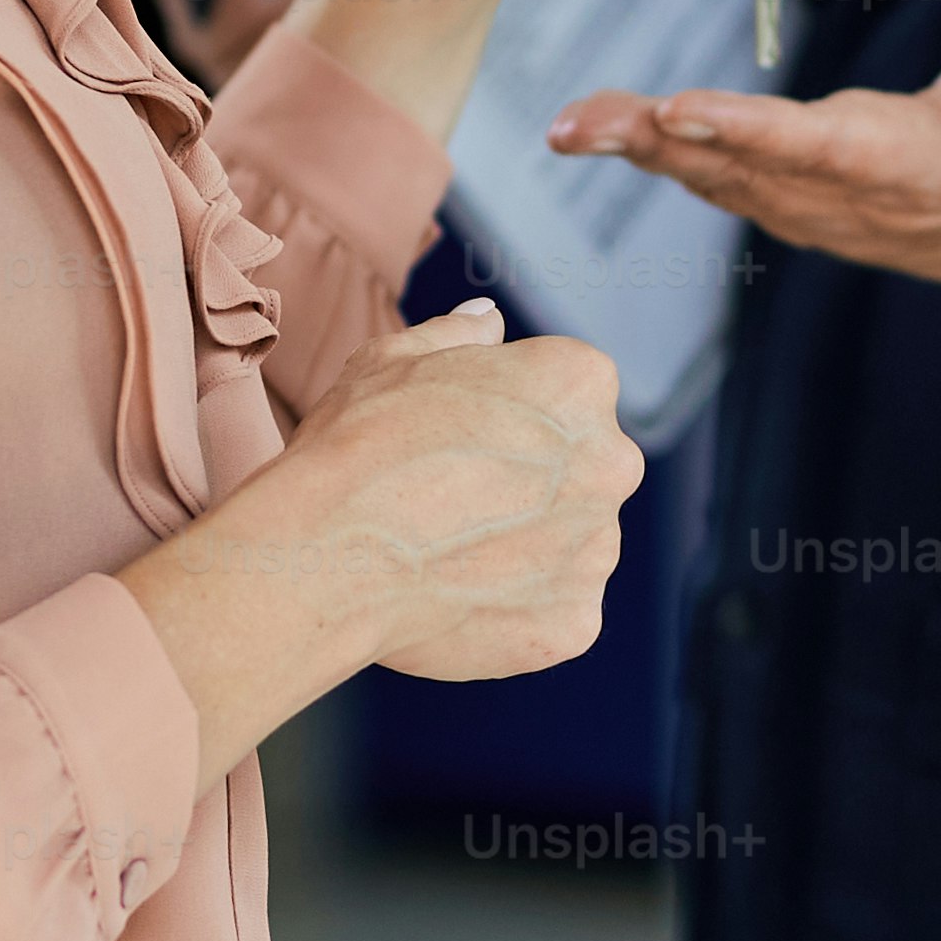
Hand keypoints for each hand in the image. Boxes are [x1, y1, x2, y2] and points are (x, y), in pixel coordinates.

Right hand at [118, 303, 642, 773]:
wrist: (329, 553)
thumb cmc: (357, 444)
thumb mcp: (394, 357)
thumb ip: (459, 334)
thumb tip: (489, 319)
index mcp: (579, 381)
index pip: (564, 389)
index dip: (507, 412)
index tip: (460, 433)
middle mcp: (610, 462)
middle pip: (581, 467)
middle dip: (530, 479)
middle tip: (450, 495)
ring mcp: (597, 548)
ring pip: (570, 541)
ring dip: (525, 545)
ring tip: (445, 550)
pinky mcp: (575, 622)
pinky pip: (554, 609)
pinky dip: (514, 608)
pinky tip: (455, 594)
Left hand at [551, 7, 940, 291]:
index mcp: (915, 168)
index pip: (823, 149)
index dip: (752, 133)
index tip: (686, 113)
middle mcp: (854, 199)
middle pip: (744, 169)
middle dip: (661, 142)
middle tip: (584, 120)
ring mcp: (820, 210)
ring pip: (717, 178)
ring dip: (641, 150)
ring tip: (573, 123)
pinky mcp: (797, 201)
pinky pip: (716, 179)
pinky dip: (656, 154)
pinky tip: (602, 130)